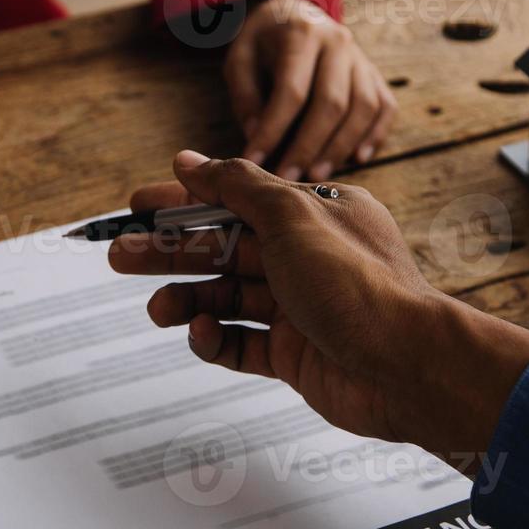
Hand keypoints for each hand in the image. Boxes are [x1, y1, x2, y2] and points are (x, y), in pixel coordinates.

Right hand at [107, 152, 528, 457]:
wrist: (407, 367)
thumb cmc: (360, 285)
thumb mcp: (292, 216)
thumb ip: (237, 186)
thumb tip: (192, 161)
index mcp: (315, 213)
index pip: (236, 200)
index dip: (185, 201)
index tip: (139, 205)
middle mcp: (307, 257)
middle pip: (223, 249)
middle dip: (171, 252)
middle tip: (121, 256)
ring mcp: (301, 309)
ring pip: (228, 298)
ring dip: (187, 299)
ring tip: (157, 308)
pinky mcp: (296, 356)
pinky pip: (242, 344)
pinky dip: (216, 340)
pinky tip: (200, 334)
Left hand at [225, 0, 397, 181]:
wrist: (295, 12)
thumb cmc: (263, 41)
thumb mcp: (240, 57)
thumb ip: (244, 95)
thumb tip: (256, 135)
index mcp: (302, 34)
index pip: (292, 90)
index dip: (273, 129)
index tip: (254, 160)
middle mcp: (338, 43)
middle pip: (332, 102)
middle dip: (309, 146)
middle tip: (289, 177)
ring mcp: (361, 58)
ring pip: (363, 108)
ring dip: (341, 147)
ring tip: (317, 175)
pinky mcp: (375, 74)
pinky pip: (385, 107)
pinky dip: (375, 136)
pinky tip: (357, 159)